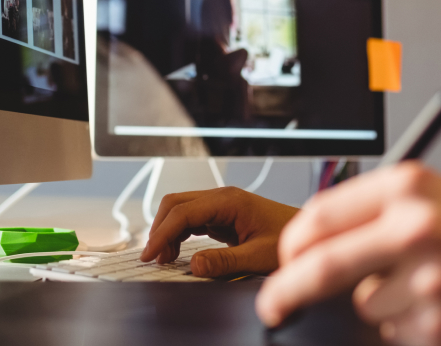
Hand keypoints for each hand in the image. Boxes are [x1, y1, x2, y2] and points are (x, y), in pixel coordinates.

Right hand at [140, 186, 297, 277]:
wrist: (313, 237)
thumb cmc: (292, 242)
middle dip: (159, 228)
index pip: (183, 212)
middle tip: (152, 258)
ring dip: (168, 231)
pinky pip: (193, 220)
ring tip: (163, 258)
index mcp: (229, 201)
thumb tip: (193, 266)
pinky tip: (177, 252)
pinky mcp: (224, 215)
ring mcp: (222, 205)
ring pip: (182, 210)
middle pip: (176, 203)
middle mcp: (222, 197)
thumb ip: (225, 261)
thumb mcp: (259, 257)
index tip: (149, 255)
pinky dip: (180, 234)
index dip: (162, 233)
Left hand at [256, 162, 440, 345]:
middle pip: (323, 266)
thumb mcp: (419, 195)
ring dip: (376, 303)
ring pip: (365, 305)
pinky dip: (404, 323)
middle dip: (286, 290)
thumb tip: (304, 245)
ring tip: (417, 282)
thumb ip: (367, 210)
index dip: (292, 243)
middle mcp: (416, 228)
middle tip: (272, 304)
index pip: (319, 216)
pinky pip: (397, 330)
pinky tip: (432, 301)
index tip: (283, 261)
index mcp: (403, 187)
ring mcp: (433, 280)